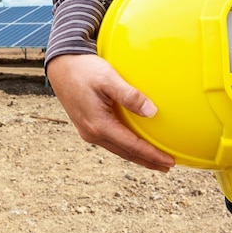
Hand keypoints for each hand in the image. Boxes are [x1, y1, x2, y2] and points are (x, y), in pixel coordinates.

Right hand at [47, 54, 174, 171]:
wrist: (61, 65)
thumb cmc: (84, 69)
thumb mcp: (108, 79)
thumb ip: (130, 95)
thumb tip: (153, 112)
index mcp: (99, 125)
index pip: (132, 146)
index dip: (152, 155)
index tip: (170, 161)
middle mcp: (92, 132)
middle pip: (125, 153)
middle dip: (147, 161)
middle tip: (167, 167)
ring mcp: (87, 130)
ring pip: (117, 149)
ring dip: (136, 155)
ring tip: (154, 159)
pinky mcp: (86, 125)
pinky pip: (110, 141)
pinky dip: (125, 146)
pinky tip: (133, 142)